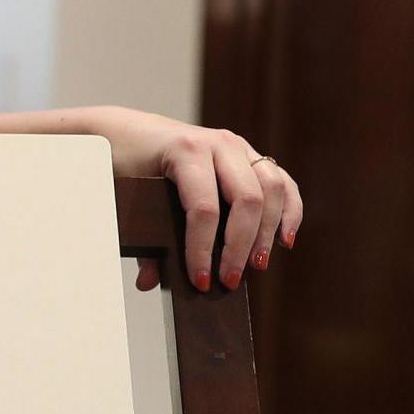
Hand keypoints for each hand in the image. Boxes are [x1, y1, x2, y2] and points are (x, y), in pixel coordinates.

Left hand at [85, 108, 302, 292]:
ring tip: (257, 265)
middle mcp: (218, 144)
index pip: (204, 209)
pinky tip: (284, 240)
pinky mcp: (250, 154)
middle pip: (246, 200)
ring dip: (267, 231)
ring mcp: (238, 147)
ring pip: (271, 189)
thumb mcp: (125, 197)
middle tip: (230, 280)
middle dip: (240, 246)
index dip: (203, 249)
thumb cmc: (125, 165)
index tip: (200, 281)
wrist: (128, 132)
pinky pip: (281, 182)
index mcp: (185, 151)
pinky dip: (288, 211)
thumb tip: (149, 282)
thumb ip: (141, 239)